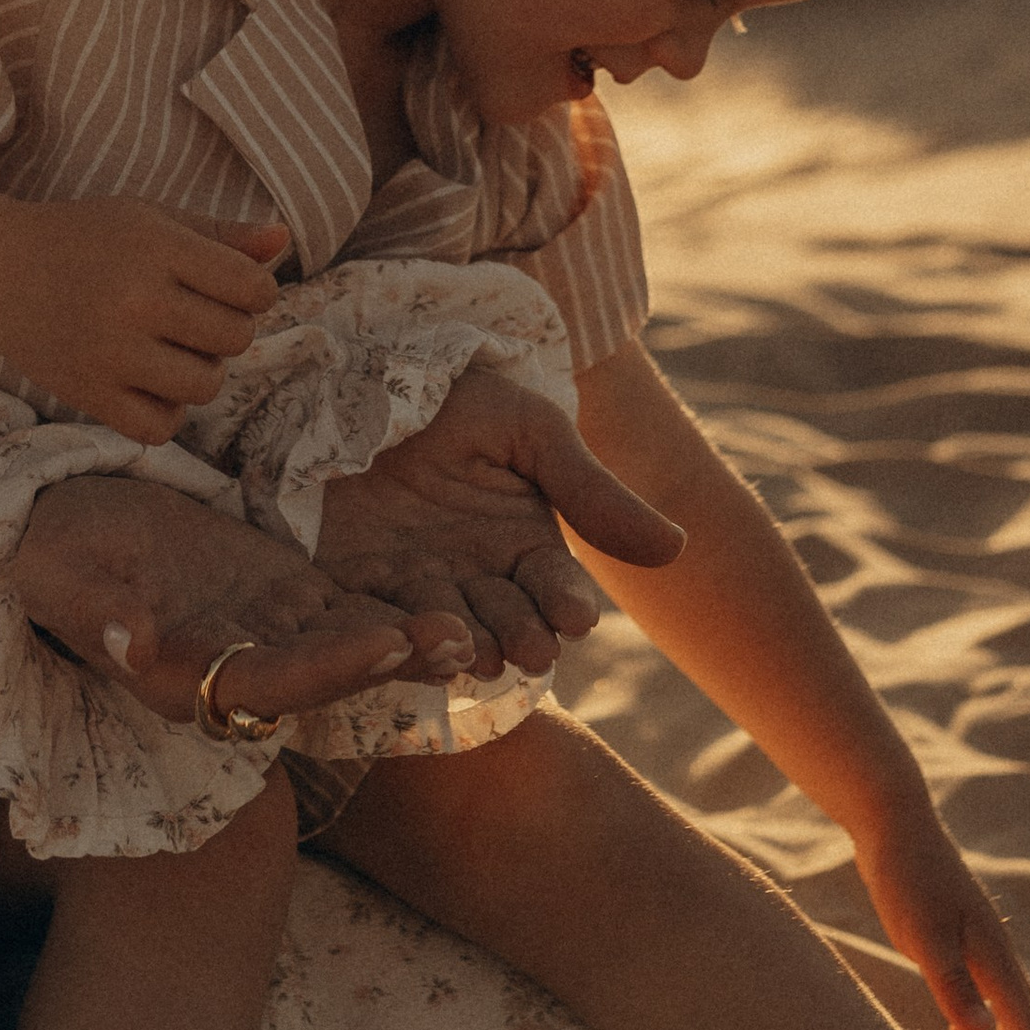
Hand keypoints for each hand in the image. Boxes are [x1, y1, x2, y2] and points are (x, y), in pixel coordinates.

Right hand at [0, 202, 284, 441]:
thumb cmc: (85, 239)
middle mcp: (134, 301)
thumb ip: (221, 234)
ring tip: (173, 350)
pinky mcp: (87, 394)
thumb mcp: (151, 220)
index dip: (255, 291)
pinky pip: (161, 427)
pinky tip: (149, 383)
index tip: (228, 288)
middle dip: (226, 329)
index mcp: (157, 249)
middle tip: (190, 317)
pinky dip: (167, 411)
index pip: (253, 288)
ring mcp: (110, 352)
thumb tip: (284, 239)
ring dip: (201, 372)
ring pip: (206, 386)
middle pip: (235, 338)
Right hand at [7, 471, 487, 725]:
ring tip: (480, 623)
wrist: (61, 524)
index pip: (269, 681)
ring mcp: (269, 630)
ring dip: (411, 637)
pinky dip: (399, 600)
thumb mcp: (64, 575)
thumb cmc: (52, 553)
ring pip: (351, 640)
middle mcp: (237, 668)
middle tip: (461, 639)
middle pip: (327, 670)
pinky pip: (352, 601)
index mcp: (185, 679)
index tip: (385, 641)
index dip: (330, 664)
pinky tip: (456, 590)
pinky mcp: (287, 592)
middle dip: (391, 660)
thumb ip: (101, 610)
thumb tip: (133, 639)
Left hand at [312, 364, 686, 682]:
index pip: (554, 585)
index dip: (566, 601)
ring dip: (464, 646)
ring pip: (446, 629)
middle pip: (506, 619)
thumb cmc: (455, 395)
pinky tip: (407, 644)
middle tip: (529, 650)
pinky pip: (375, 619)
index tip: (577, 618)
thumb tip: (676, 548)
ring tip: (476, 654)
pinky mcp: (353, 586)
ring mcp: (414, 586)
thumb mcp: (530, 430)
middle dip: (520, 635)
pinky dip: (393, 635)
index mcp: (522, 541)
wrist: (353, 375)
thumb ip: (591, 491)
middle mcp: (473, 575)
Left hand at [852, 794, 1029, 1029]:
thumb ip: (949, 983)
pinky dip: (984, 1021)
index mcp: (992, 956)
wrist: (895, 823)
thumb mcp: (921, 936)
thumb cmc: (906, 878)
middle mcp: (994, 951)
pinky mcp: (956, 934)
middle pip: (1023, 1021)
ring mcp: (977, 942)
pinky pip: (984, 989)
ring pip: (1006, 1006)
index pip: (1023, 1026)